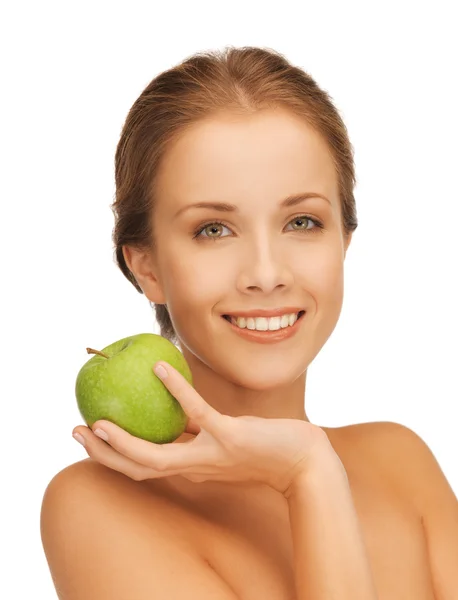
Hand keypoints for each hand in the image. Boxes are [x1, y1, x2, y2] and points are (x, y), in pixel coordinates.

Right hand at [72, 361, 336, 496]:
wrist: (304, 462)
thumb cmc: (265, 448)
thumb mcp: (224, 440)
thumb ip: (199, 430)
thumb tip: (176, 403)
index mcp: (192, 466)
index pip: (143, 467)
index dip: (113, 456)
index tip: (89, 436)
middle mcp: (196, 467)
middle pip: (139, 468)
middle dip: (104, 456)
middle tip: (76, 431)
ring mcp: (212, 455)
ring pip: (157, 457)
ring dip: (124, 443)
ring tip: (97, 423)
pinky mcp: (231, 437)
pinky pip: (197, 411)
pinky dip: (176, 390)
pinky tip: (159, 366)